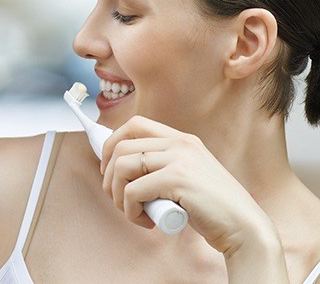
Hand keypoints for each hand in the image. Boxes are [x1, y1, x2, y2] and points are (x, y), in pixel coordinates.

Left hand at [100, 116, 276, 254]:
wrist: (244, 227)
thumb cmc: (212, 208)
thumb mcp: (186, 176)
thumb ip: (162, 167)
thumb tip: (120, 168)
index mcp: (182, 140)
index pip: (134, 125)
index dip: (112, 144)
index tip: (108, 169)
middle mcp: (180, 144)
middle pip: (120, 147)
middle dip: (109, 176)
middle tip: (118, 198)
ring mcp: (179, 159)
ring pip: (122, 167)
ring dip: (118, 195)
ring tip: (133, 212)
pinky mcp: (177, 180)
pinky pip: (132, 192)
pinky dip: (130, 211)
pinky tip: (147, 222)